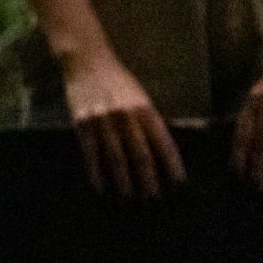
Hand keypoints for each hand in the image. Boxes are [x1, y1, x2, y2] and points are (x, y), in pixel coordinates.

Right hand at [62, 50, 185, 198]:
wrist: (87, 61)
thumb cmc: (118, 81)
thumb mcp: (140, 97)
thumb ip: (150, 122)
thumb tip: (163, 152)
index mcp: (146, 110)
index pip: (164, 144)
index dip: (173, 166)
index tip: (179, 185)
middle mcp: (126, 117)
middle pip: (141, 156)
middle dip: (148, 181)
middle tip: (153, 201)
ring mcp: (103, 122)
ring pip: (116, 159)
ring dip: (123, 182)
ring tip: (128, 199)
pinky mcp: (82, 124)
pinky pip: (90, 154)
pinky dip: (95, 172)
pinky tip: (99, 187)